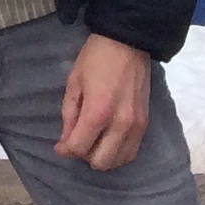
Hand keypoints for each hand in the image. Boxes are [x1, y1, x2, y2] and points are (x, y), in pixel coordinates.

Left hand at [55, 32, 153, 170]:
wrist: (127, 42)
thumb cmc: (95, 58)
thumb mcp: (74, 83)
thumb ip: (69, 115)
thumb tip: (66, 141)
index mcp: (98, 112)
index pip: (80, 147)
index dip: (66, 150)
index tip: (59, 146)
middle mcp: (120, 125)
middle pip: (100, 162)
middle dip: (84, 155)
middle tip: (76, 142)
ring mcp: (136, 126)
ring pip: (118, 161)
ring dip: (102, 157)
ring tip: (92, 142)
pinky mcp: (146, 124)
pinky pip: (132, 152)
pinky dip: (118, 154)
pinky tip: (108, 143)